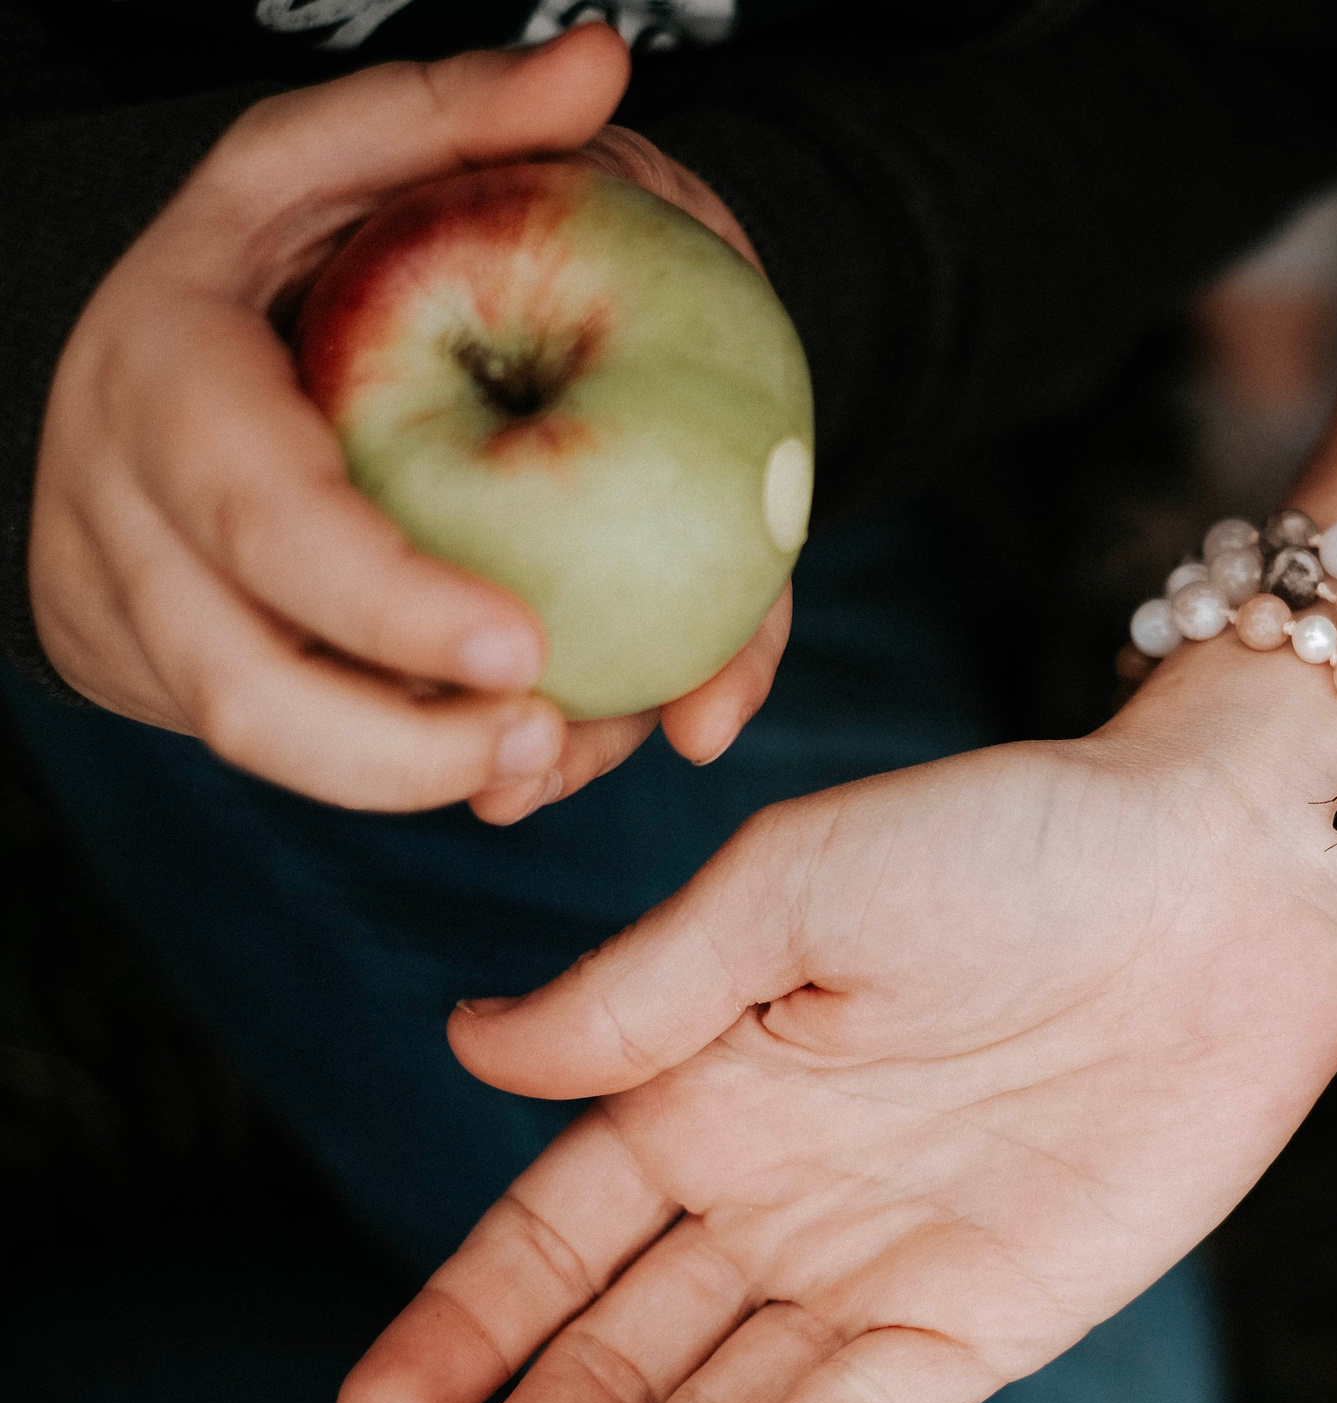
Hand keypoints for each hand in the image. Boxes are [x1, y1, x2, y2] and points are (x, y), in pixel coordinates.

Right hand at [28, 25, 783, 818]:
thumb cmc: (253, 258)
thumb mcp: (325, 163)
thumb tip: (598, 62)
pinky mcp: (171, 675)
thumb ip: (449, 119)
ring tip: (552, 762)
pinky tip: (511, 759)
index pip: (264, 517)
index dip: (386, 601)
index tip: (523, 646)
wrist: (118, 350)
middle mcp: (127, 520)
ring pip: (267, 745)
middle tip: (554, 738)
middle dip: (404, 747)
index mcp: (166, 386)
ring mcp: (138, 613)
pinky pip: (292, 751)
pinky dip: (407, 769)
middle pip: (250, 685)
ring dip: (415, 778)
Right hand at [334, 651, 1336, 1402]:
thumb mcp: (797, 886)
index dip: (466, 1324)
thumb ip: (642, 988)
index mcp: (716, 1084)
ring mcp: (892, 1257)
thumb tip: (470, 1047)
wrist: (1228, 870)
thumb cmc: (1011, 838)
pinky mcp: (1005, 1307)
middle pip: (630, 1348)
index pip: (558, 1234)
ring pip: (735, 1402)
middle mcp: (789, 1190)